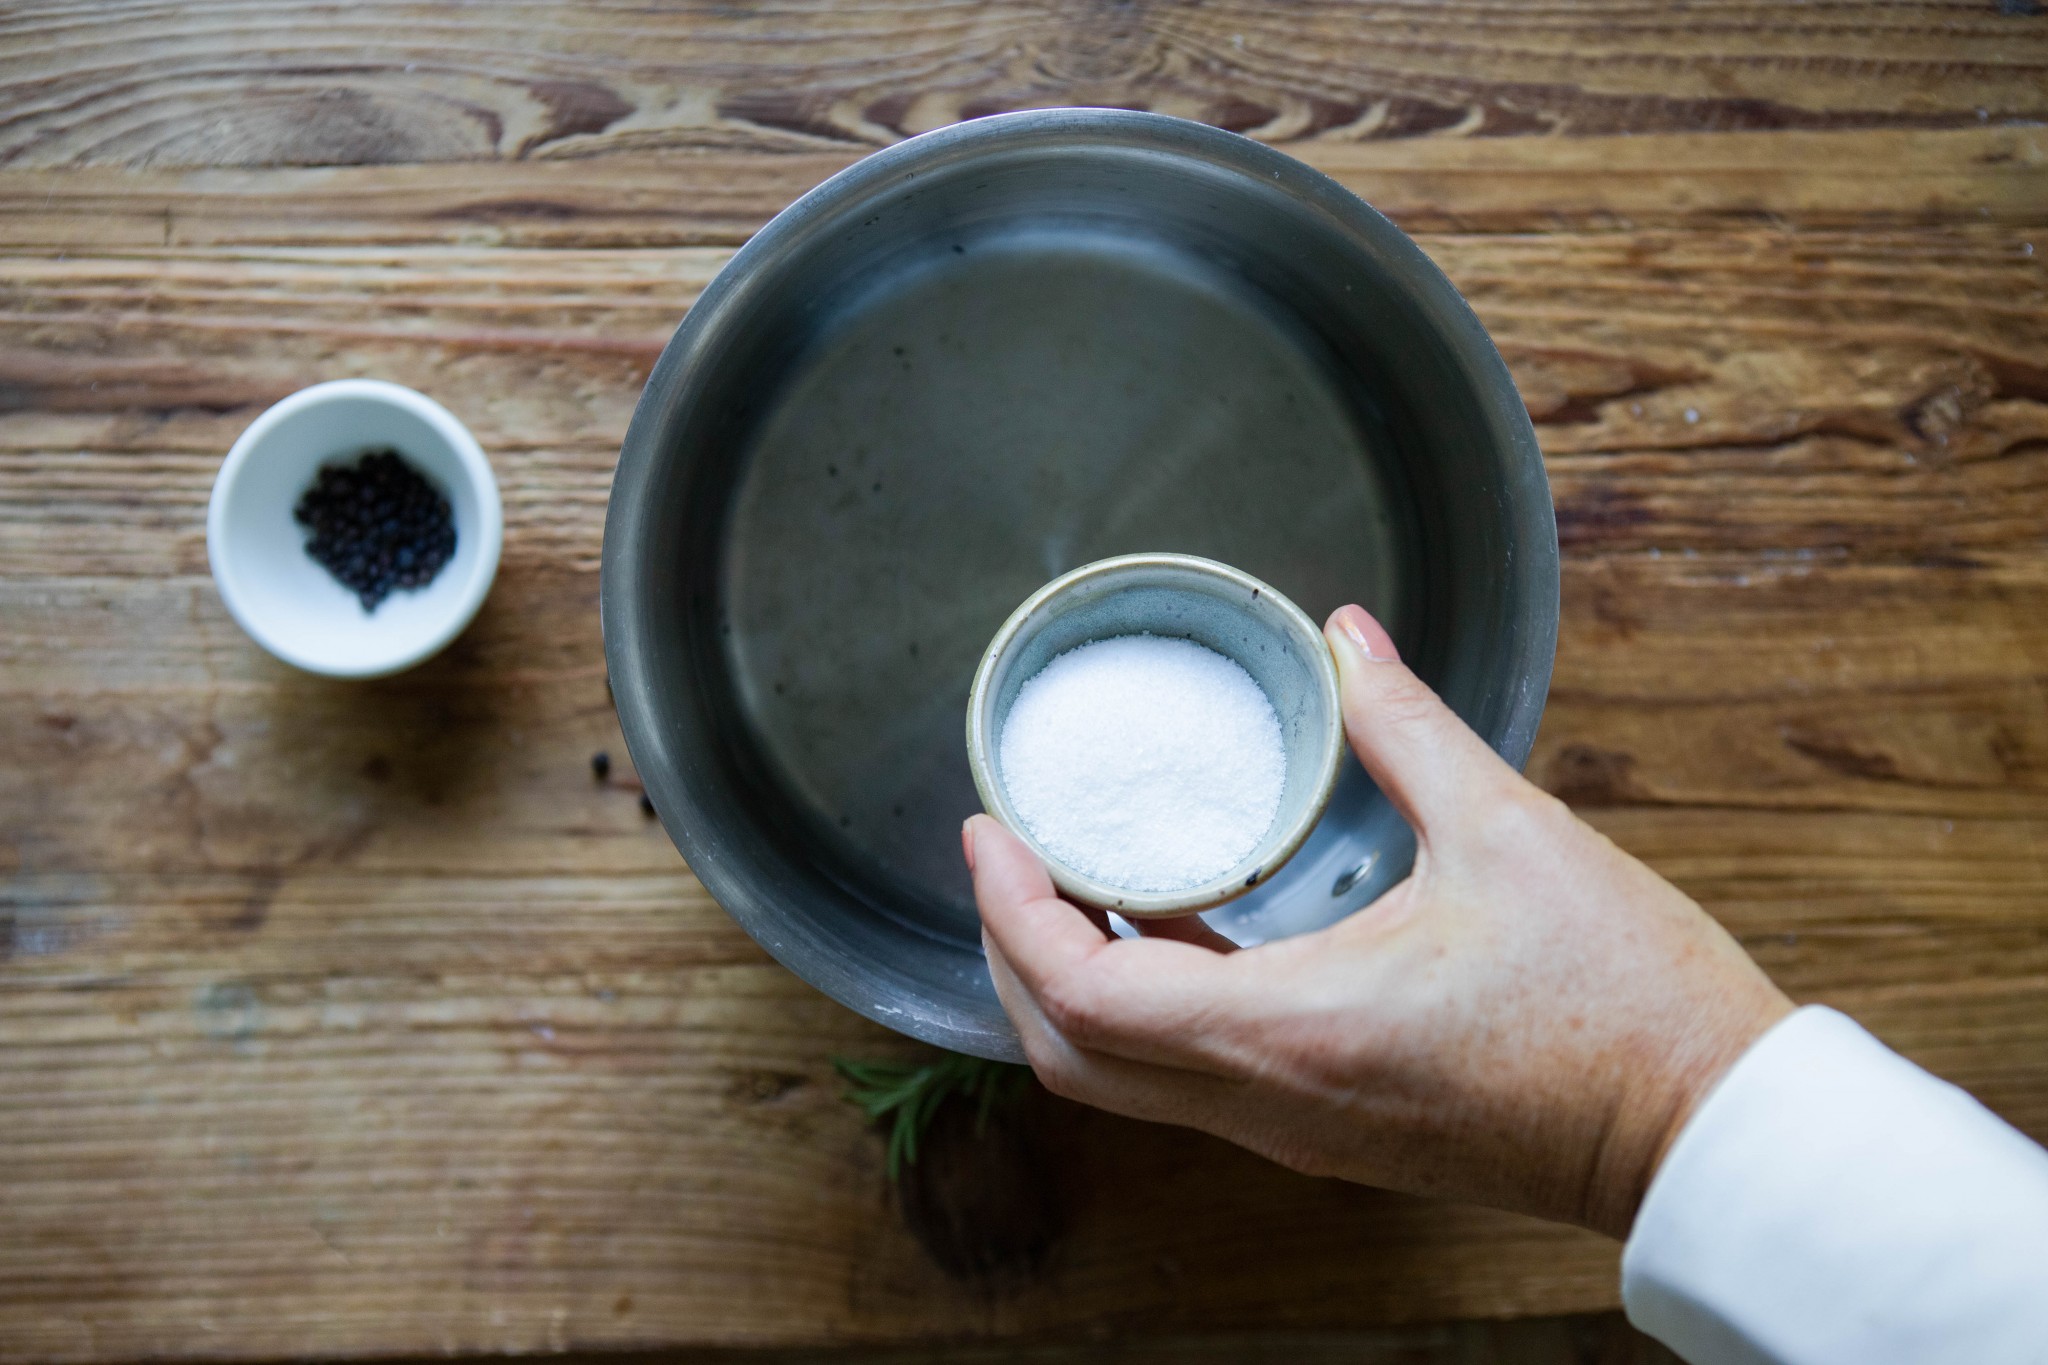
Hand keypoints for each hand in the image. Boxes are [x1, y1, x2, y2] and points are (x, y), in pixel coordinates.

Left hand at [965, 604, 1792, 1237]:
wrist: (1702, 1129)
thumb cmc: (1621, 999)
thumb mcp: (1509, 831)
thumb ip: (1406, 725)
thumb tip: (1347, 637)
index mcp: (1291, 1030)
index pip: (1083, 992)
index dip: (1011, 912)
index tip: (991, 832)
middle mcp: (1271, 1103)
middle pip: (1074, 1057)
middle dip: (1013, 955)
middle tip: (1009, 858)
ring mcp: (1297, 1132)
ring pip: (1125, 1082)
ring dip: (1075, 985)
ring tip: (1074, 879)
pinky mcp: (1331, 1135)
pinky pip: (1193, 1083)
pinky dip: (1148, 1009)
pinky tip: (1176, 926)